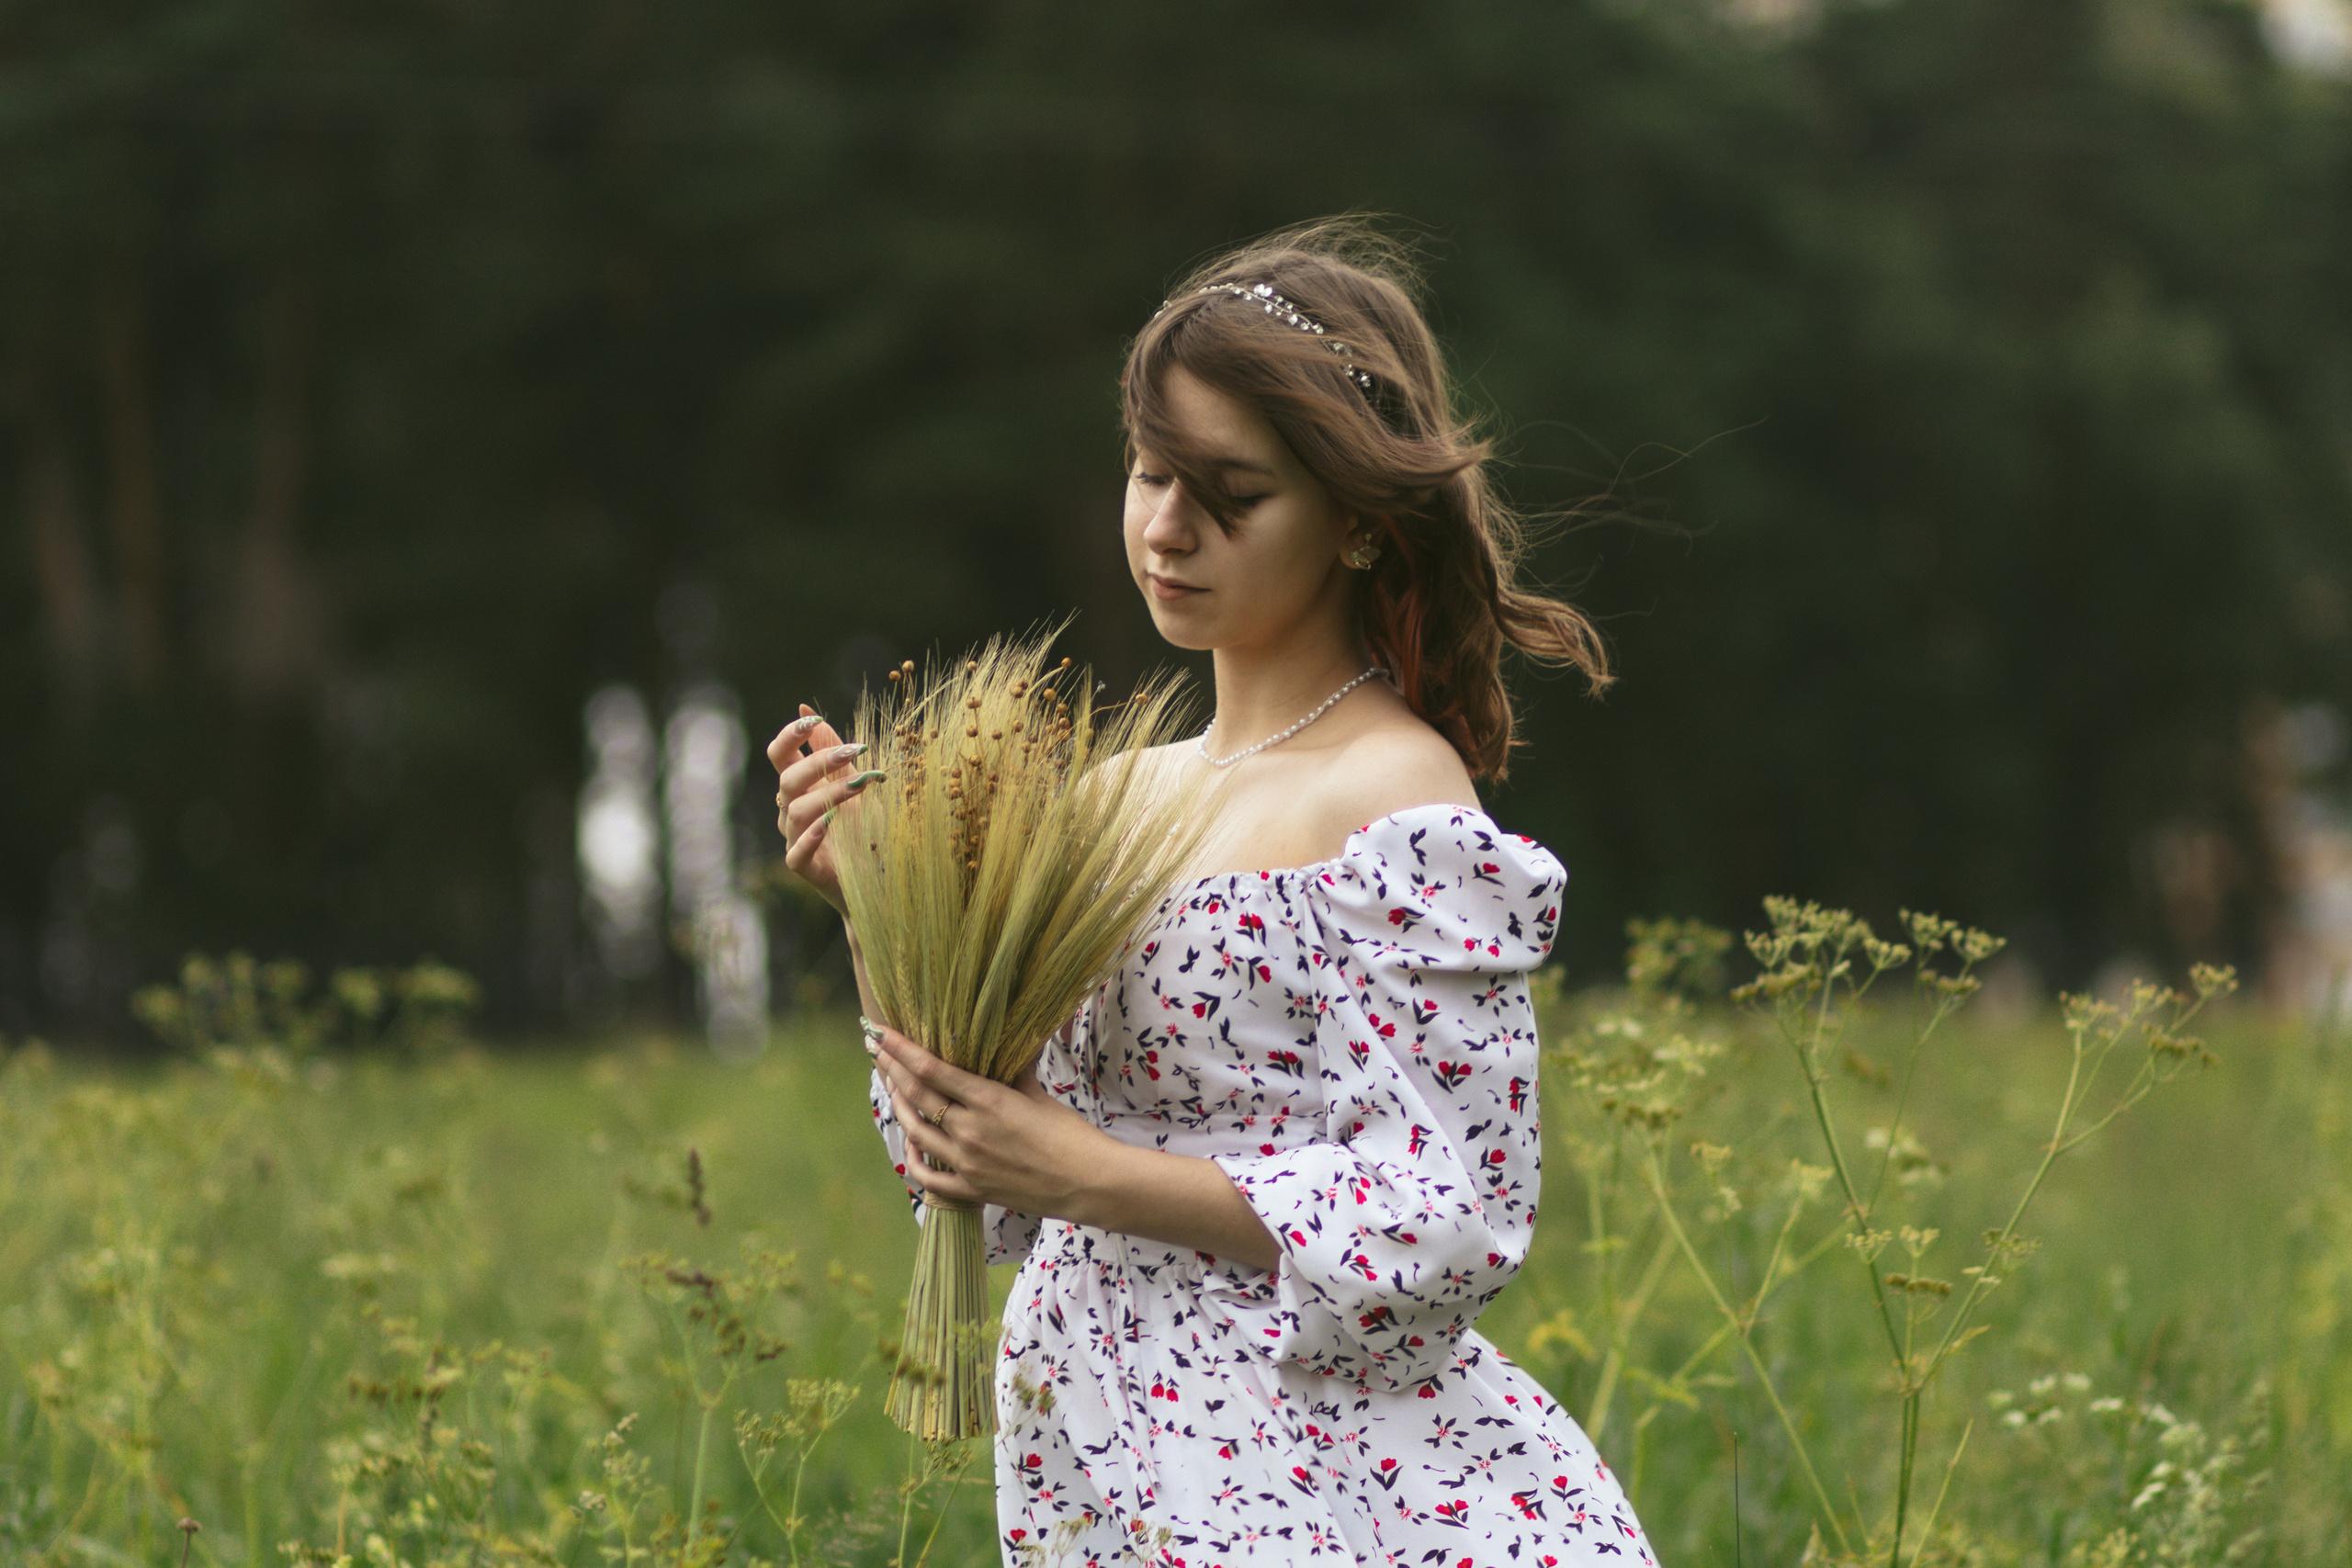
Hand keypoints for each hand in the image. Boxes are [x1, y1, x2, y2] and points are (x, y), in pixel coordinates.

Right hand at [766, 703, 880, 914]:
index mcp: (800, 787)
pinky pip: (797, 852)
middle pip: (787, 779)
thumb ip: (831, 749)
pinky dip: (812, 835)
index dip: (789, 736)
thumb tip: (806, 708)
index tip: (814, 721)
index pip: (779, 755)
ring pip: (795, 811)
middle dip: (818, 762)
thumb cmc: (860, 827)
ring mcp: (795, 839)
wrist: (874, 877)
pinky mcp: (804, 867)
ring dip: (828, 794)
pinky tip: (831, 822)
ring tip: (859, 785)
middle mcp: (791, 811)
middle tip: (854, 752)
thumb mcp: (851, 781)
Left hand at [871, 1024, 1112, 1218]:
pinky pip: (929, 1176)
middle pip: (916, 1095)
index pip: (931, 1069)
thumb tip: (1004, 1044)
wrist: (1089, 1183)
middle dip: (891, 1068)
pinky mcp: (972, 1189)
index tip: (880, 1032)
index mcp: (989, 1101)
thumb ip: (1013, 1071)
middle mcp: (970, 1130)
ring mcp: (968, 1163)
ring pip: (916, 1130)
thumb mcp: (1039, 1095)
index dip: (901, 1049)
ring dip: (899, 1105)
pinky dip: (913, 1156)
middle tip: (874, 1048)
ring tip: (890, 1085)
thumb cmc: (1071, 1135)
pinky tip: (910, 1140)